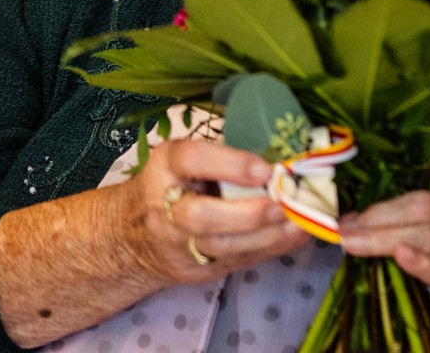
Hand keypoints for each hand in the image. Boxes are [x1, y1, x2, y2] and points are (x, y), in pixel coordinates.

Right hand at [127, 138, 308, 285]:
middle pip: (200, 217)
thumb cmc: (170, 185)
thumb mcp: (182, 161)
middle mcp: (166, 207)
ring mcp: (177, 244)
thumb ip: (221, 159)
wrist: (130, 236)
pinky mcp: (193, 270)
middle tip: (282, 205)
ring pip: (221, 247)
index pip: (193, 160)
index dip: (231, 164)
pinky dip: (268, 249)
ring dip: (266, 237)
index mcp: (165, 167)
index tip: (265, 169)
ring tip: (299, 223)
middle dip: (246, 214)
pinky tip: (294, 236)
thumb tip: (280, 161)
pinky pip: (234, 262)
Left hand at [338, 169, 429, 341]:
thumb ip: (391, 217)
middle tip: (345, 226)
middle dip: (380, 214)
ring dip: (384, 238)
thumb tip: (347, 217)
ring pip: (429, 235)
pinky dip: (421, 262)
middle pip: (426, 206)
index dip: (428, 174)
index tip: (399, 170)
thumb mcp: (410, 233)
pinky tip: (402, 256)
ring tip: (352, 244)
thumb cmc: (421, 268)